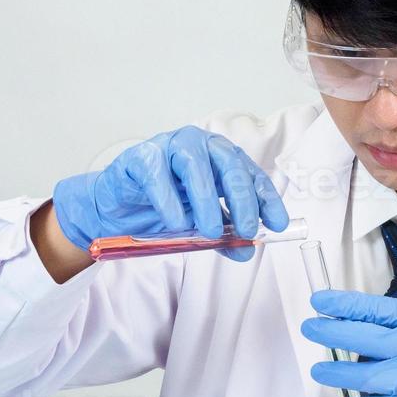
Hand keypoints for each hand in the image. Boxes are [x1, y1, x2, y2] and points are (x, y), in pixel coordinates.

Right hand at [51, 126, 289, 260]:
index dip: (267, 199)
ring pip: (195, 166)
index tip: (278, 224)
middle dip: (243, 199)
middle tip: (248, 231)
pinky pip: (158, 175)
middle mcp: (200, 146)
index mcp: (221, 158)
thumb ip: (224, 236)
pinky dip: (170, 201)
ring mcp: (170, 146)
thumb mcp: (200, 226)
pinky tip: (177, 223)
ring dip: (206, 201)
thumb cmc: (164, 209)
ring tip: (210, 232)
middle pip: (229, 165)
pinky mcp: (140, 157)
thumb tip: (246, 251)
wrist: (118, 209)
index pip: (251, 174)